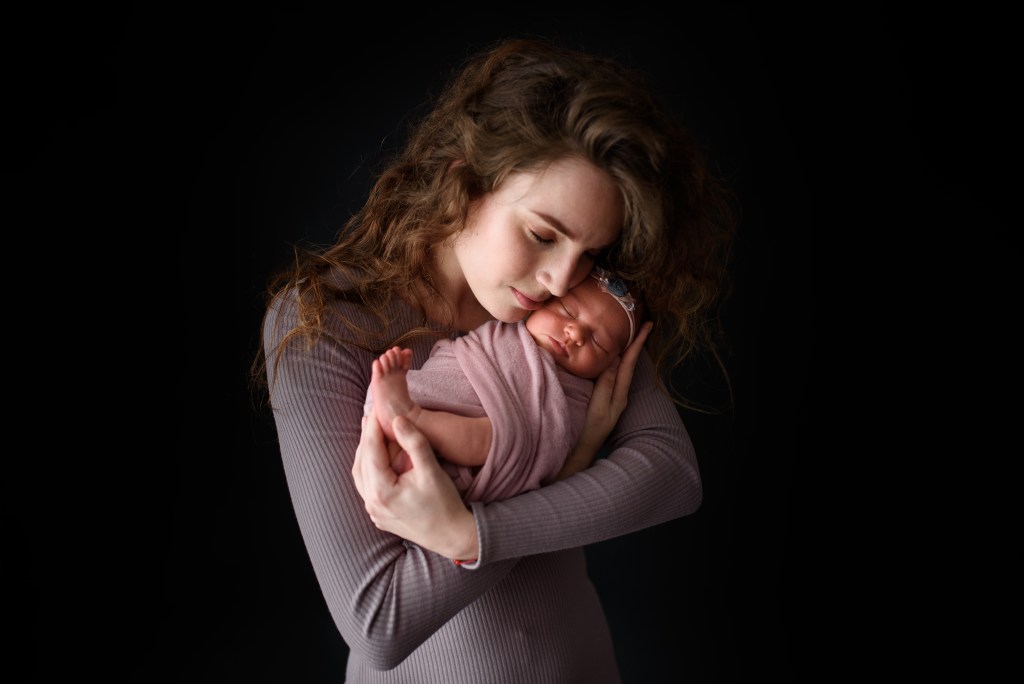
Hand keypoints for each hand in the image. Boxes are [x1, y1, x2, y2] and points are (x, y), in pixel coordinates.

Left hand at [352, 407, 478, 560]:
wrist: (452, 536)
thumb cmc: (444, 504)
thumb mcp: (431, 470)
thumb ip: (413, 442)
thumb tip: (397, 420)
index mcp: (381, 492)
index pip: (371, 451)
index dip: (373, 428)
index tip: (377, 409)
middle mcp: (372, 503)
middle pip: (362, 463)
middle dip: (367, 438)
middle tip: (372, 416)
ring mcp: (373, 511)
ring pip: (361, 475)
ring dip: (366, 453)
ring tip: (372, 433)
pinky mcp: (379, 515)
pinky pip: (367, 487)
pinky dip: (370, 468)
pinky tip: (377, 458)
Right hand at [566, 321, 653, 470]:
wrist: (581, 454)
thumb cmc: (588, 432)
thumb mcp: (598, 407)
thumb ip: (605, 384)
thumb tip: (613, 360)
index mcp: (620, 394)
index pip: (630, 363)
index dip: (638, 343)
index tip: (647, 325)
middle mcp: (619, 394)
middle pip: (629, 363)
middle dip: (635, 343)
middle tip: (642, 324)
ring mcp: (612, 397)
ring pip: (621, 368)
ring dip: (626, 351)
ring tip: (629, 335)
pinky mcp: (603, 400)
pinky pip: (611, 374)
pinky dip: (613, 362)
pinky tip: (609, 358)